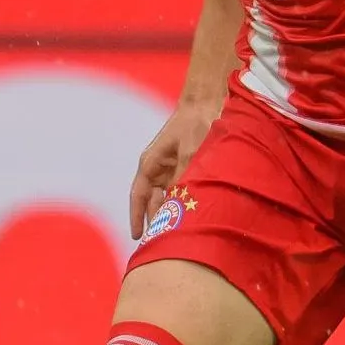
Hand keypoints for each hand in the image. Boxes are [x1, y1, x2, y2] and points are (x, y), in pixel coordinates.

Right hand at [128, 103, 217, 238]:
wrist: (208, 102)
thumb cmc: (196, 123)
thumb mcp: (191, 151)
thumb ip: (185, 176)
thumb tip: (180, 201)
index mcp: (151, 162)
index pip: (139, 195)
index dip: (137, 216)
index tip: (137, 236)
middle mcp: (158, 168)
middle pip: (153, 200)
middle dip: (157, 219)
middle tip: (164, 241)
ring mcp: (172, 169)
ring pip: (168, 198)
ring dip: (172, 212)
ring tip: (179, 233)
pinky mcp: (186, 168)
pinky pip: (181, 190)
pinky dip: (184, 202)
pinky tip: (192, 215)